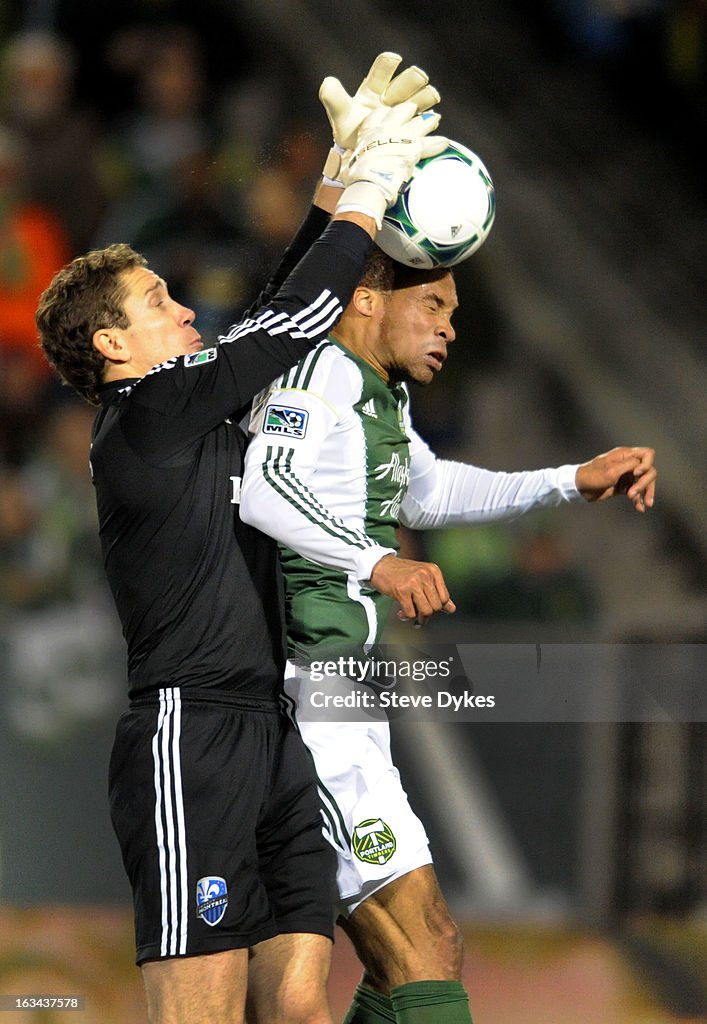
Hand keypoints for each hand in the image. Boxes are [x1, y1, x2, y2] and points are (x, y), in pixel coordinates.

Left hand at [320, 52, 439, 152]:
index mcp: (373, 90)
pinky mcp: (411, 129)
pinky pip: (422, 123)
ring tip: (432, 95)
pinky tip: (434, 121)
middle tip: (419, 77)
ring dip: (426, 97)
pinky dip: (429, 122)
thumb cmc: (349, 131)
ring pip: (418, 100)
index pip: (380, 73)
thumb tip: (327, 82)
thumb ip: (335, 99)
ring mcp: (403, 113)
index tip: (393, 58)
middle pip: (404, 84)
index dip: (386, 65)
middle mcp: (391, 98)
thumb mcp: (341, 116)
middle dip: (412, 80)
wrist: (359, 154)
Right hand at [336, 101, 446, 227]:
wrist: (369, 184)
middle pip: (400, 112)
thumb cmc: (356, 178)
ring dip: (427, 121)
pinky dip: (437, 144)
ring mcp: (402, 137)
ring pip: (418, 124)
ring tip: (434, 118)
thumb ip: (353, 163)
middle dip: (408, 110)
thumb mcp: (349, 166)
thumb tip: (347, 171)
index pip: (378, 114)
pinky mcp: (415, 149)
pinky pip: (429, 144)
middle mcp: (386, 129)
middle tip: (414, 108)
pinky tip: (444, 142)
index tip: (389, 111)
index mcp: (369, 131)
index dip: (385, 112)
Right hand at [370, 554, 455, 624]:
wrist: (381, 566)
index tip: (429, 609)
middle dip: (428, 614)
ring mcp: (413, 582)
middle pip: (436, 606)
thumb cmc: (403, 573)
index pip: (445, 598)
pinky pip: (411, 613)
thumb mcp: (423, 578)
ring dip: (419, 618)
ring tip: (412, 615)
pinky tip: (401, 612)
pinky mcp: (401, 590)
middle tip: (419, 614)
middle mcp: (425, 575)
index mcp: (433, 571)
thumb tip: (452, 609)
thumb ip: (438, 593)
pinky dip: (406, 616)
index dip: (438, 608)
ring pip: (426, 611)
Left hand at [575, 446, 655, 511]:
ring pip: (645, 482)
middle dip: (645, 483)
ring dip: (646, 493)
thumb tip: (642, 466)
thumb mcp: (611, 471)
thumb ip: (629, 465)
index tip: (636, 474)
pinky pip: (636, 492)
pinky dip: (639, 499)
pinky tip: (640, 508)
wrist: (579, 488)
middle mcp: (628, 463)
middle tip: (631, 494)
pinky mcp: (623, 486)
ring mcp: (626, 475)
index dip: (647, 464)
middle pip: (649, 470)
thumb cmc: (592, 476)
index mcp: (625, 455)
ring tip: (644, 505)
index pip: (648, 454)